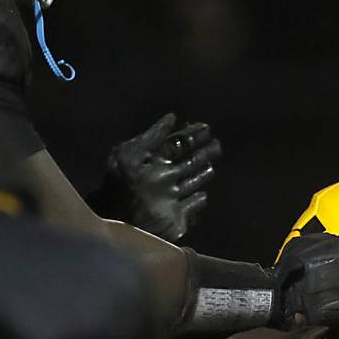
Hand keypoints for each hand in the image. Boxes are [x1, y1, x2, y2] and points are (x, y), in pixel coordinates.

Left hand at [105, 113, 221, 241]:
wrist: (121, 222)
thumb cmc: (124, 184)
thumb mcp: (134, 152)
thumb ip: (153, 135)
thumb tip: (172, 116)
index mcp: (151, 162)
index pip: (175, 144)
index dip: (189, 135)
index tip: (205, 127)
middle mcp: (162, 178)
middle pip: (186, 161)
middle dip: (201, 152)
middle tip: (217, 143)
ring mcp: (170, 197)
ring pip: (190, 182)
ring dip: (202, 174)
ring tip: (213, 165)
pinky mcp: (176, 216)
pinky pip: (191, 207)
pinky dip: (198, 202)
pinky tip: (204, 196)